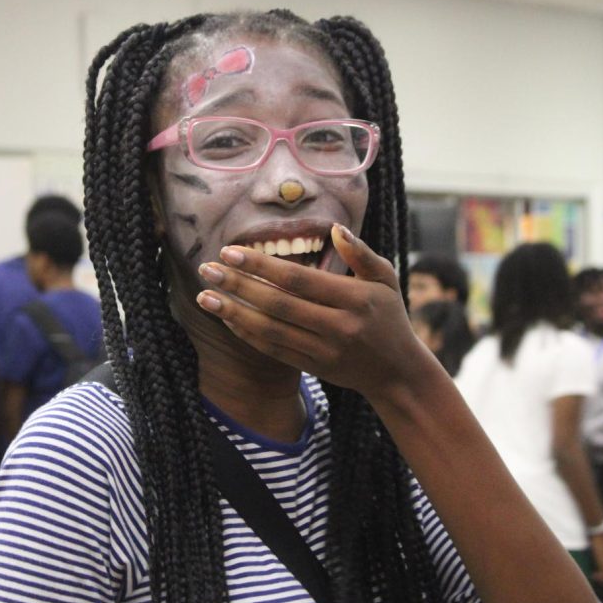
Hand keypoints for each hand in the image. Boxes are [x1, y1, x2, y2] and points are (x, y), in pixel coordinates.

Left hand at [195, 223, 427, 401]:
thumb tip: (335, 229)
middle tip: (207, 269)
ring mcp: (323, 351)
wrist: (398, 374)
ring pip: (270, 330)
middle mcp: (338, 327)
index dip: (262, 266)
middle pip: (278, 304)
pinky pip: (273, 350)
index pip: (298, 279)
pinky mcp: (313, 368)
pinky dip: (247, 334)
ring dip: (233, 312)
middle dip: (238, 286)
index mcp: (355, 299)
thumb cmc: (390, 317)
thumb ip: (361, 254)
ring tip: (205, 296)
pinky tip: (227, 318)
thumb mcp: (385, 280)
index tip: (231, 252)